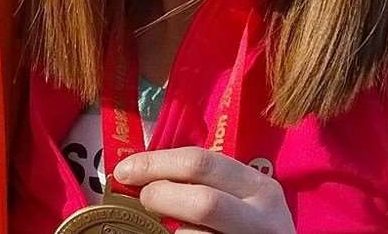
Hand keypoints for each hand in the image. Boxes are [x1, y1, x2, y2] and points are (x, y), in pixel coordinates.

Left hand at [113, 148, 292, 233]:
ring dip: (173, 231)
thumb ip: (203, 182)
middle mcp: (263, 216)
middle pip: (202, 201)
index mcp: (258, 186)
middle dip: (161, 196)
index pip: (201, 162)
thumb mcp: (239, 197)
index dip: (155, 163)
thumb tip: (140, 172)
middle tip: (143, 199)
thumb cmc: (249, 224)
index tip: (124, 170)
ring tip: (169, 227)